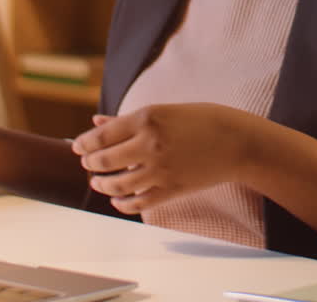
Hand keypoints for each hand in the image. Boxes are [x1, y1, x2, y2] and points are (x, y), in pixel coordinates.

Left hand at [70, 103, 259, 214]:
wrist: (238, 142)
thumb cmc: (204, 120)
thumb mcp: (165, 111)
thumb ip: (128, 119)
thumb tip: (96, 122)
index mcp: (147, 118)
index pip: (102, 135)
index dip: (84, 143)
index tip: (78, 148)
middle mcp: (150, 143)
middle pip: (104, 160)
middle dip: (90, 164)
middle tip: (88, 164)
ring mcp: (160, 169)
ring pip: (117, 184)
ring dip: (102, 185)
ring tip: (98, 183)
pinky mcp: (171, 189)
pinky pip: (138, 203)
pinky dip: (122, 204)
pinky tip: (118, 200)